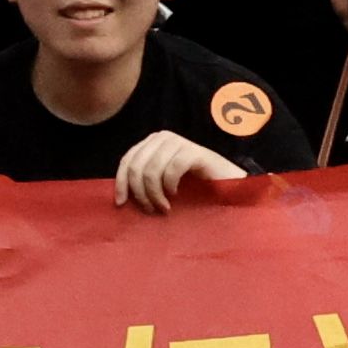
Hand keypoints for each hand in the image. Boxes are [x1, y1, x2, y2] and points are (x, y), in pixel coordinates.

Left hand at [112, 132, 246, 214]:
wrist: (228, 183)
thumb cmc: (193, 185)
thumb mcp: (162, 181)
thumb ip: (144, 180)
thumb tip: (118, 196)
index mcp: (151, 143)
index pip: (127, 161)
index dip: (121, 182)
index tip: (121, 203)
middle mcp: (162, 138)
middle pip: (137, 167)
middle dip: (140, 192)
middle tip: (150, 209)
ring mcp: (179, 142)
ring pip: (151, 170)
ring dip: (155, 194)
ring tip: (164, 207)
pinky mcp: (194, 152)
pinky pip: (172, 170)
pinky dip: (170, 186)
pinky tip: (176, 194)